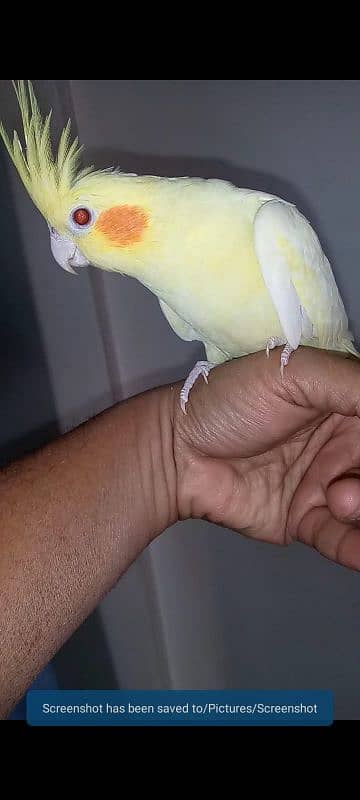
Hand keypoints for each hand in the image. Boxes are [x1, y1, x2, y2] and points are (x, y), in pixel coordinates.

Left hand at [172, 347, 359, 570]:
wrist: (176, 451)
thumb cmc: (232, 401)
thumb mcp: (295, 375)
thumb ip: (352, 386)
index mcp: (346, 406)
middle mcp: (344, 447)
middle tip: (347, 486)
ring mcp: (328, 486)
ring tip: (339, 499)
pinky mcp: (307, 520)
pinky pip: (342, 539)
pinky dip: (356, 549)